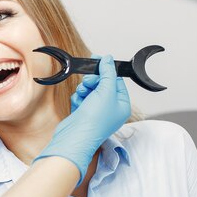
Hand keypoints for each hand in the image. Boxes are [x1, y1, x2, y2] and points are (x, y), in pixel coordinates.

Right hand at [34, 55, 130, 184]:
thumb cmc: (95, 120)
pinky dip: (78, 99)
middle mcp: (110, 109)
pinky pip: (81, 98)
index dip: (106, 71)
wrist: (75, 137)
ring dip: (84, 89)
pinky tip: (78, 105)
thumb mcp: (106, 91)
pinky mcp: (83, 113)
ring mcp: (96, 112)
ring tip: (82, 95)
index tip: (97, 60)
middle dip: (93, 81)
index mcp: (122, 105)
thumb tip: (108, 59)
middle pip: (102, 84)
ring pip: (90, 90)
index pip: (116, 81)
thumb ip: (108, 73)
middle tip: (88, 82)